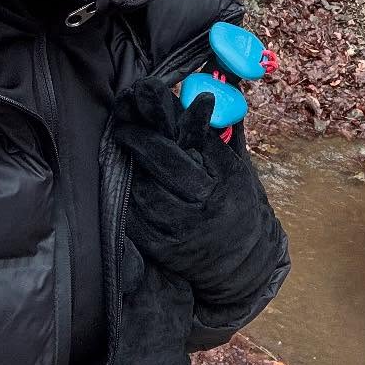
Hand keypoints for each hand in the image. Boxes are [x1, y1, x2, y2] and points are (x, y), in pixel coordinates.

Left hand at [111, 78, 288, 311]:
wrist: (243, 262)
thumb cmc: (236, 204)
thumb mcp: (235, 170)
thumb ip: (213, 140)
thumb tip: (198, 102)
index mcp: (227, 180)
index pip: (194, 143)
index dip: (166, 124)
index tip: (146, 106)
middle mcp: (207, 204)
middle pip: (166, 164)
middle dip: (140, 141)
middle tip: (123, 128)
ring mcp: (184, 230)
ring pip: (146, 192)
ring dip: (130, 170)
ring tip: (121, 154)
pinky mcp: (165, 250)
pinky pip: (136, 221)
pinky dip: (127, 201)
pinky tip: (124, 186)